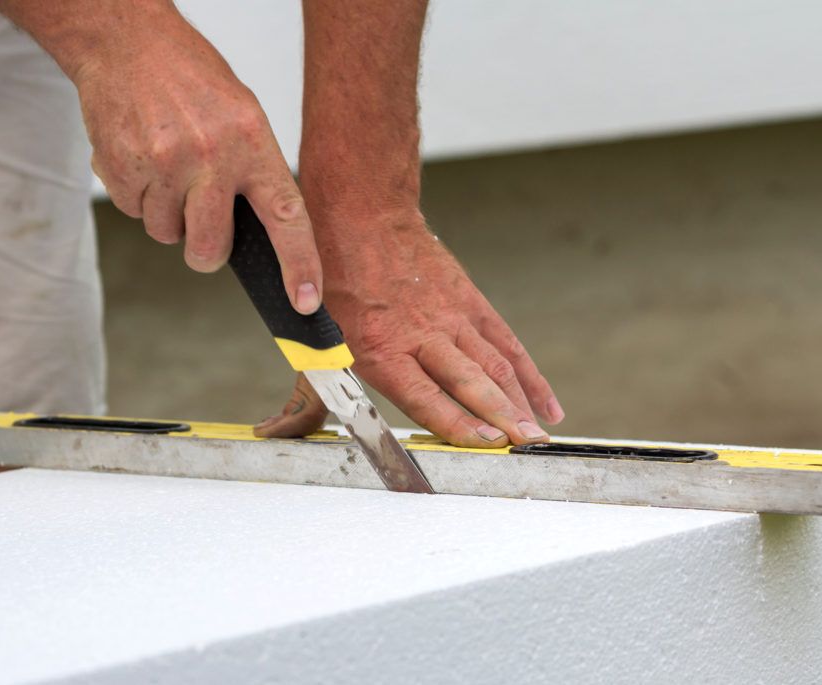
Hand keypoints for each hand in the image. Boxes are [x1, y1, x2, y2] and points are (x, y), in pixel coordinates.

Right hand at [70, 18, 321, 312]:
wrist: (126, 41)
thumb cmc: (190, 79)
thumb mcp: (241, 115)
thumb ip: (252, 173)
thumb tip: (260, 237)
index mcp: (252, 141)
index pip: (286, 217)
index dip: (299, 265)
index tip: (305, 301)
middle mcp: (210, 155)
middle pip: (210, 248)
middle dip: (205, 250)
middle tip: (200, 221)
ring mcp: (162, 163)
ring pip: (166, 233)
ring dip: (167, 214)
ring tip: (167, 165)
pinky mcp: (121, 167)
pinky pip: (134, 213)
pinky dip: (138, 195)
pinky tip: (142, 157)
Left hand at [256, 209, 562, 447]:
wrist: (360, 213)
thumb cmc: (332, 280)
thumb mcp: (309, 340)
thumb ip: (305, 396)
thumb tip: (275, 433)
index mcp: (381, 348)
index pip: (426, 395)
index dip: (459, 422)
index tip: (486, 444)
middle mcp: (421, 334)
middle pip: (471, 381)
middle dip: (502, 418)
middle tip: (527, 448)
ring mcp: (451, 316)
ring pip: (496, 364)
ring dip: (521, 401)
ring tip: (539, 435)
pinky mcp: (470, 302)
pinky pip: (506, 342)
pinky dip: (530, 374)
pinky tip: (546, 404)